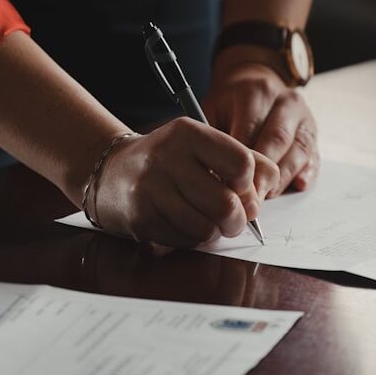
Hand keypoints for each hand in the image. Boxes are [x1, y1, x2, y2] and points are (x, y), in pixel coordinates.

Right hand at [91, 118, 279, 247]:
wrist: (111, 172)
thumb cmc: (170, 160)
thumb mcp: (204, 146)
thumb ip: (245, 160)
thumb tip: (264, 193)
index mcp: (188, 133)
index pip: (241, 163)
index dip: (249, 184)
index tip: (241, 188)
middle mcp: (167, 158)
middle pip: (226, 204)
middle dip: (238, 220)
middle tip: (234, 219)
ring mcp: (150, 190)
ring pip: (206, 229)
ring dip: (215, 232)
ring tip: (208, 221)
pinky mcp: (141, 219)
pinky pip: (185, 241)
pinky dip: (193, 239)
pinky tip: (184, 224)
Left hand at [204, 58, 319, 194]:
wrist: (255, 83)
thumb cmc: (229, 105)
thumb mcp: (213, 110)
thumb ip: (212, 137)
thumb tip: (211, 175)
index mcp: (257, 92)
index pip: (250, 129)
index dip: (240, 161)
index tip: (229, 185)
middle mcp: (285, 101)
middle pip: (277, 140)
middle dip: (263, 173)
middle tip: (249, 199)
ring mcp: (304, 117)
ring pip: (299, 150)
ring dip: (283, 178)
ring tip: (266, 197)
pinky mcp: (313, 133)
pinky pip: (314, 156)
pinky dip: (307, 173)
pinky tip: (297, 186)